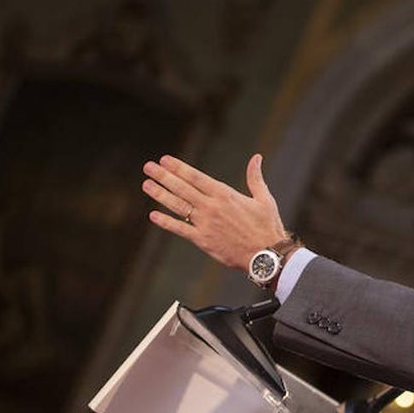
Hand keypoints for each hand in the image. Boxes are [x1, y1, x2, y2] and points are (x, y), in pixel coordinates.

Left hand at [142, 153, 288, 269]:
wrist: (266, 255)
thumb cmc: (267, 226)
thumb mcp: (263, 198)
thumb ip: (255, 177)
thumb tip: (257, 157)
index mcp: (225, 194)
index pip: (196, 177)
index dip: (179, 168)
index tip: (165, 160)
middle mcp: (211, 207)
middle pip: (182, 188)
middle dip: (163, 176)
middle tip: (148, 167)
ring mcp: (205, 224)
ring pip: (178, 206)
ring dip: (160, 195)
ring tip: (146, 185)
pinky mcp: (203, 240)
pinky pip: (180, 229)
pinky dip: (166, 222)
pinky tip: (153, 215)